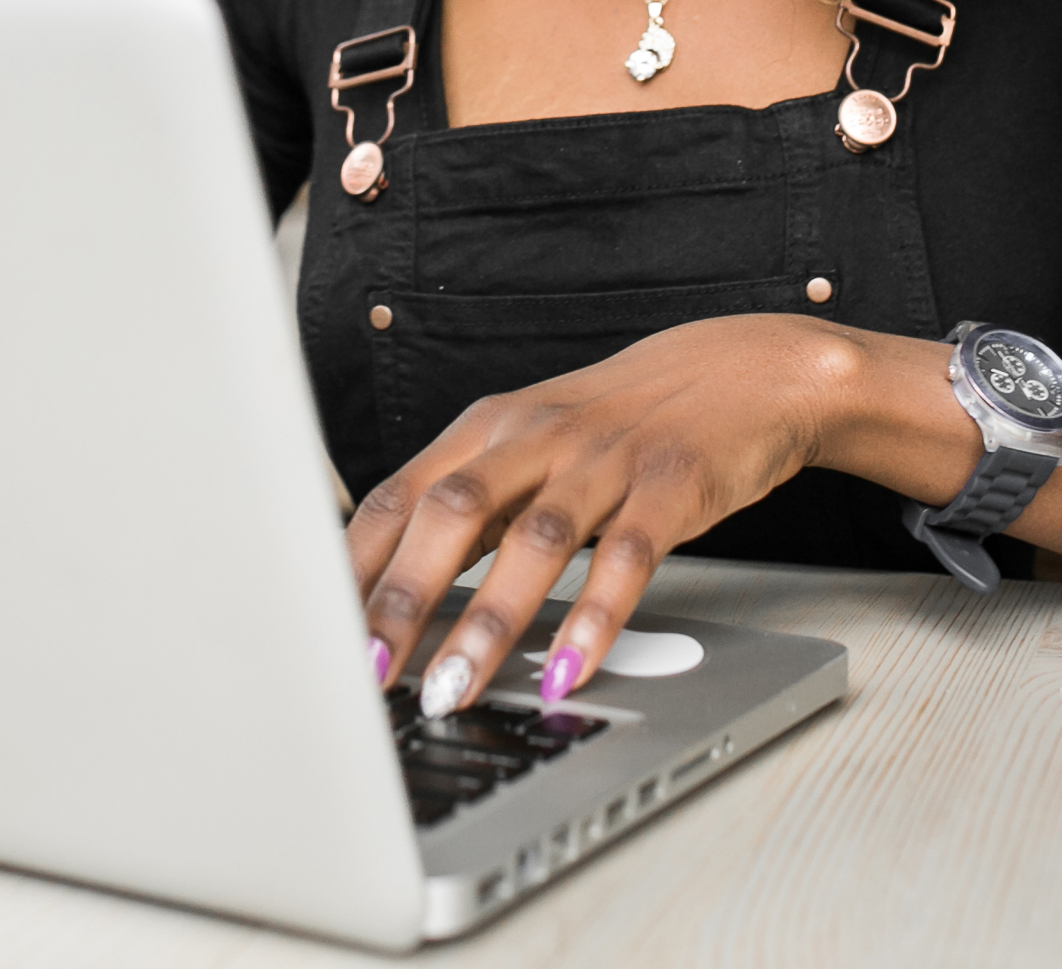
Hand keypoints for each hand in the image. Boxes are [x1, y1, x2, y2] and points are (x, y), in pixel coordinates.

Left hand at [350, 313, 908, 714]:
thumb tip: (395, 591)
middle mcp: (535, 438)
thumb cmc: (620, 420)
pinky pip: (624, 559)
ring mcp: (603, 462)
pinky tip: (568, 670)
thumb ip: (471, 507)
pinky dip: (593, 619)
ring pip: (531, 543)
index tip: (320, 629)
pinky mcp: (668, 489)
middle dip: (402, 599)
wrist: (741, 372)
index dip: (356, 564)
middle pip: (451, 514)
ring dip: (487, 623)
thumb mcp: (530, 446)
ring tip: (455, 688)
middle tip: (370, 671)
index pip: (399, 496)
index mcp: (487, 428)